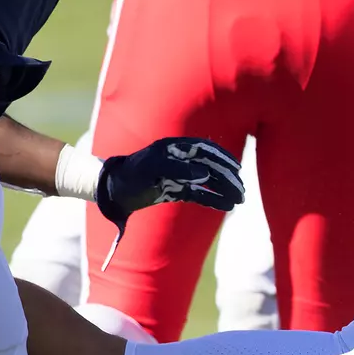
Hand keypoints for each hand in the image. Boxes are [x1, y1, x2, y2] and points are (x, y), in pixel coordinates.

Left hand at [96, 138, 243, 228]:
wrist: (111, 191)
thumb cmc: (130, 176)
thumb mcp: (152, 170)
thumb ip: (178, 169)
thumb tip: (205, 173)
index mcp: (174, 148)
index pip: (205, 150)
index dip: (223, 158)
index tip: (237, 169)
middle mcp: (179, 160)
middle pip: (210, 167)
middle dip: (228, 178)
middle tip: (242, 191)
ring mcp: (178, 175)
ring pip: (208, 181)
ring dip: (224, 190)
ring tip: (239, 200)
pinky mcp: (175, 189)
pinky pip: (199, 194)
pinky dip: (213, 199)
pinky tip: (227, 206)